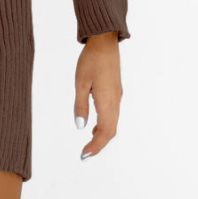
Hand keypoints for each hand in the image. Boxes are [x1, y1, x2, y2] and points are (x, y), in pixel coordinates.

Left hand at [73, 32, 122, 161]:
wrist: (105, 43)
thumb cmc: (91, 60)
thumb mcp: (80, 83)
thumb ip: (80, 106)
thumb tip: (81, 127)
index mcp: (107, 100)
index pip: (104, 131)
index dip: (95, 146)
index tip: (84, 155)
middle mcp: (115, 101)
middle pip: (110, 131)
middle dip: (99, 145)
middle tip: (85, 155)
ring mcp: (117, 97)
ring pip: (113, 124)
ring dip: (102, 136)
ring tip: (88, 145)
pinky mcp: (116, 93)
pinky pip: (112, 115)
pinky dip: (104, 126)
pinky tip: (94, 127)